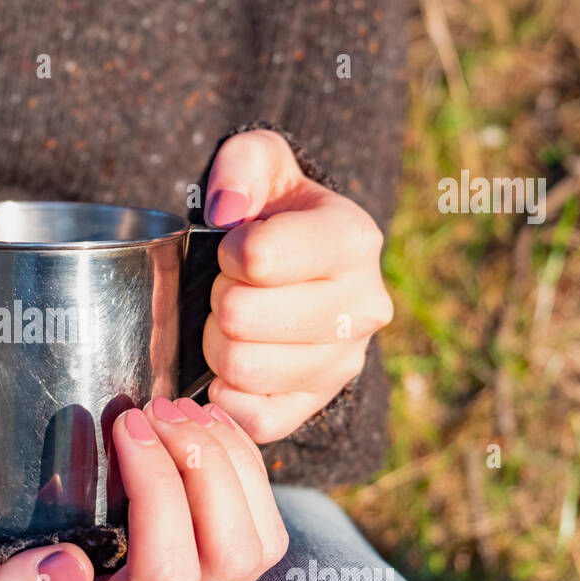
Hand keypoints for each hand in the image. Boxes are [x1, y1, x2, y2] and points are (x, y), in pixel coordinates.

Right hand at [0, 397, 286, 580]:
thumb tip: (68, 566)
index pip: (165, 576)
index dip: (160, 493)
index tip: (126, 427)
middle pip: (231, 556)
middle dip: (205, 468)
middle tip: (158, 410)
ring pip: (261, 541)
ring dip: (232, 462)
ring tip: (182, 409)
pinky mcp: (224, 571)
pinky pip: (266, 523)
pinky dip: (245, 462)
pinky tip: (206, 421)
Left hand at [201, 129, 392, 443]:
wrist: (301, 269)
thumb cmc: (274, 212)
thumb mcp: (263, 164)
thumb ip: (243, 162)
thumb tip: (228, 207)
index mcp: (353, 239)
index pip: (258, 258)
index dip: (228, 252)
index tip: (235, 248)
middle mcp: (363, 306)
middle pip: (239, 317)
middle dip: (216, 300)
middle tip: (228, 290)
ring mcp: (344, 362)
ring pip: (241, 369)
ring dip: (216, 345)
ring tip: (232, 324)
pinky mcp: (318, 404)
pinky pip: (255, 418)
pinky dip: (227, 396)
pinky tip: (230, 368)